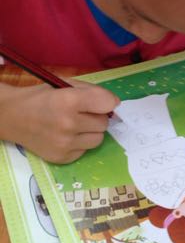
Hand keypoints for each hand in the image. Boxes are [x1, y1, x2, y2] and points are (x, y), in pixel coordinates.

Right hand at [1, 79, 119, 162]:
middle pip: (104, 123)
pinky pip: (85, 150)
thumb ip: (91, 91)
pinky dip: (80, 143)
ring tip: (75, 126)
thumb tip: (114, 103)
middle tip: (81, 113)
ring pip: (98, 139)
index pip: (106, 103)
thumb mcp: (64, 85)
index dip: (108, 102)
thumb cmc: (41, 97)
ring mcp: (65, 144)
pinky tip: (66, 136)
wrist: (12, 117)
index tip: (103, 102)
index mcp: (68, 101)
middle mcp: (68, 124)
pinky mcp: (62, 158)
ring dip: (91, 132)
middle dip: (96, 117)